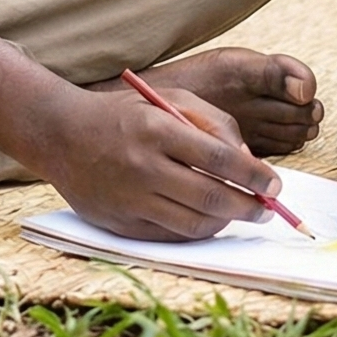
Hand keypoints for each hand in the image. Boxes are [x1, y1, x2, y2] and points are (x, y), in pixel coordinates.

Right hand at [38, 87, 279, 240]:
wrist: (60, 135)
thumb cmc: (123, 113)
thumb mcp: (168, 99)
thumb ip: (212, 124)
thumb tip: (248, 162)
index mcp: (157, 129)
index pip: (221, 160)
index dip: (256, 176)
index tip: (275, 184)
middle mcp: (143, 166)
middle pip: (212, 198)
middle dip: (250, 207)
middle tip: (266, 208)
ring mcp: (130, 199)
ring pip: (194, 224)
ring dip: (226, 223)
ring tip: (239, 214)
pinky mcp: (120, 223)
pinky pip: (170, 237)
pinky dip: (196, 232)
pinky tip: (207, 221)